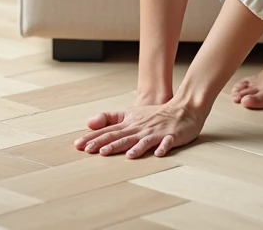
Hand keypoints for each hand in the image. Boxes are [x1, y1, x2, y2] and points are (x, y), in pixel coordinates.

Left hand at [74, 100, 206, 158]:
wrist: (183, 108)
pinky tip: (157, 154)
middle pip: (120, 136)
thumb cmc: (155, 114)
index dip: (94, 138)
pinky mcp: (171, 136)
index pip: (108, 131)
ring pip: (140, 140)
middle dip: (104, 143)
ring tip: (116, 153)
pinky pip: (166, 143)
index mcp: (130, 123)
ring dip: (129, 146)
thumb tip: (90, 123)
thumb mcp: (132, 113)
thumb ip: (112, 119)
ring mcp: (155, 132)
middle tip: (90, 151)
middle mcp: (140, 128)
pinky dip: (162, 148)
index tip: (79, 145)